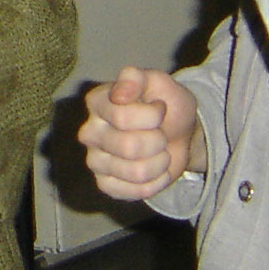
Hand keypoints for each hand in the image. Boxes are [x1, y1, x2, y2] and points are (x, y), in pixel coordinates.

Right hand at [79, 67, 203, 201]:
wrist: (179, 133)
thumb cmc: (165, 105)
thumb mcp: (158, 82)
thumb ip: (137, 78)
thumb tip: (119, 93)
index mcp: (96, 102)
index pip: (122, 117)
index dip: (152, 115)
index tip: (159, 108)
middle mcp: (89, 131)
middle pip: (128, 147)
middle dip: (158, 140)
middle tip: (160, 132)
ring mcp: (95, 160)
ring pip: (135, 171)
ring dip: (160, 161)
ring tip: (159, 150)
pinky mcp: (105, 184)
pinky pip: (136, 191)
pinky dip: (157, 181)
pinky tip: (156, 168)